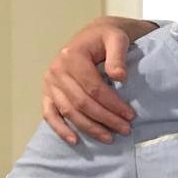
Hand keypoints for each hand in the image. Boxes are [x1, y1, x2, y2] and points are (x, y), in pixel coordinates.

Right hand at [41, 17, 153, 143]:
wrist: (92, 35)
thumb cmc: (106, 38)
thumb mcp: (117, 39)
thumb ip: (118, 56)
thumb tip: (119, 77)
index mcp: (72, 56)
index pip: (93, 87)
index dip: (112, 103)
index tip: (130, 115)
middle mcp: (56, 70)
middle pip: (81, 102)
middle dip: (105, 119)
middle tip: (125, 129)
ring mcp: (49, 83)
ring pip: (68, 111)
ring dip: (89, 127)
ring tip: (109, 138)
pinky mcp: (47, 92)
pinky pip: (50, 114)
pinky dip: (60, 129)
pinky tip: (75, 141)